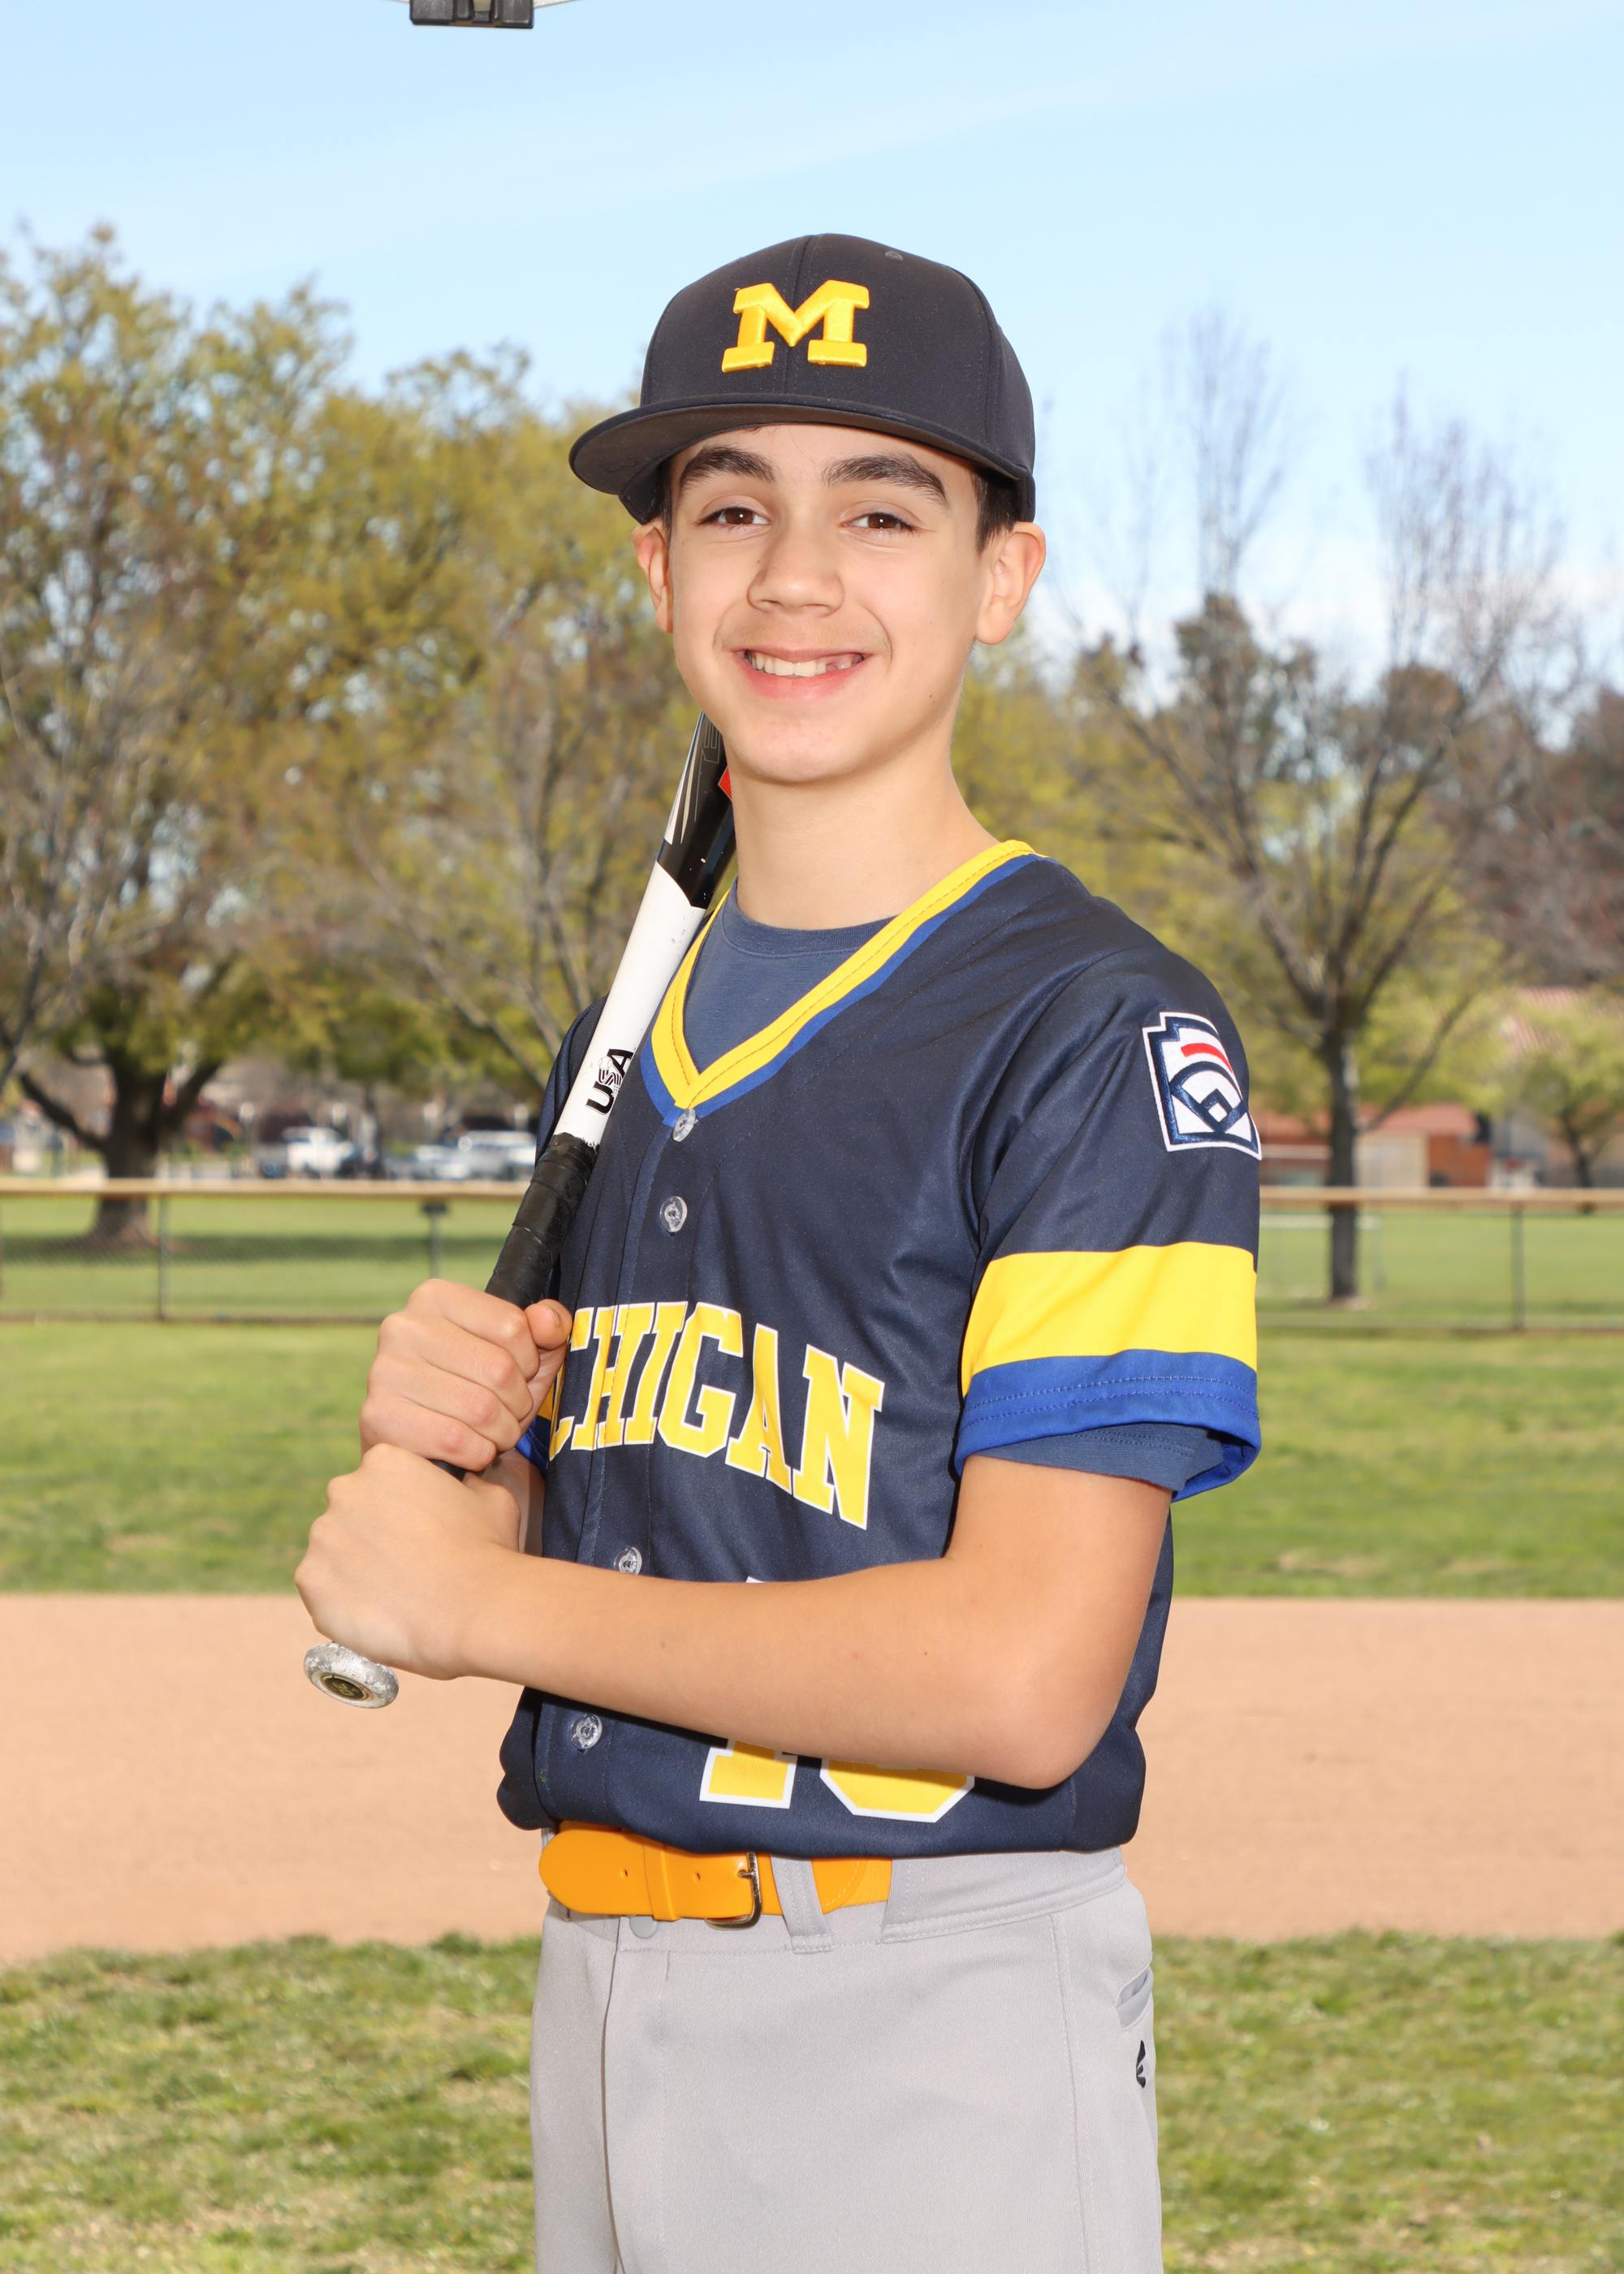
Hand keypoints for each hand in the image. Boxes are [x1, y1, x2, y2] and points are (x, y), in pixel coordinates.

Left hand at [297, 1443, 527, 1679]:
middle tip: (405, 1564)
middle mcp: (344, 1489)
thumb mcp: (490, 1496)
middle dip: (371, 1534)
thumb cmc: (487, 1550)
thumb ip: (463, 1484)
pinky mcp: (310, 1581)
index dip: (399, 1508)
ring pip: (333, 1552)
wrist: (473, 1609)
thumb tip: (462, 1487)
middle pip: (350, 1512)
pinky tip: (378, 1612)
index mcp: (385, 1461)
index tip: (417, 1531)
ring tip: (394, 1593)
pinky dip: (343, 1601)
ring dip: (355, 1568)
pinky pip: (322, 1590)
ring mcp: (323, 1536)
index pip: (380, 1480)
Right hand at [360, 1280, 573, 1471]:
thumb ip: (547, 1327)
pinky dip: (477, 1453)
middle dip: (518, 1403)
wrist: (425, 1444)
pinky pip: (455, 1440)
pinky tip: (469, 1448)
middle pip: (499, 1369)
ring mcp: (384, 1370)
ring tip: (491, 1432)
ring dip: (501, 1432)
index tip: (518, 1375)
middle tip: (508, 1413)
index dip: (529, 1362)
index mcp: (435, 1297)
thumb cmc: (477, 1390)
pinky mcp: (377, 1415)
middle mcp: (402, 1325)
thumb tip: (548, 1321)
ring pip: (481, 1409)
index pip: (513, 1327)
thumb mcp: (522, 1354)